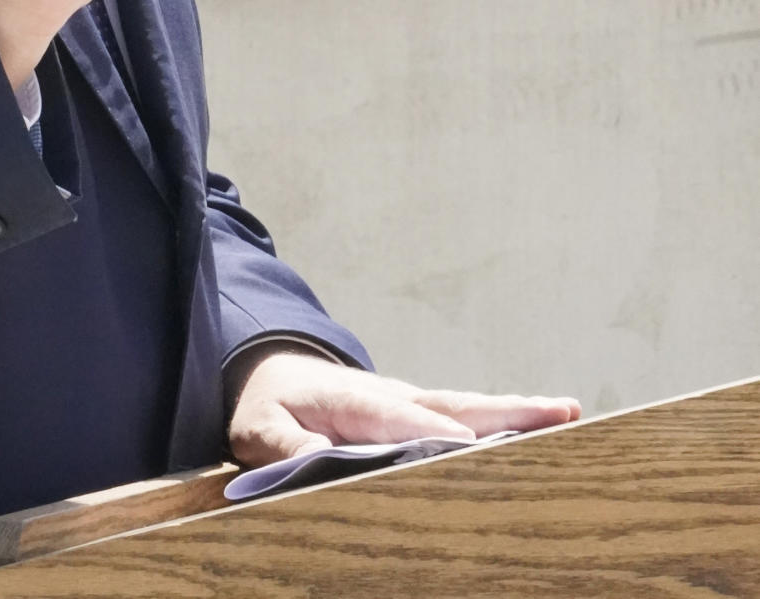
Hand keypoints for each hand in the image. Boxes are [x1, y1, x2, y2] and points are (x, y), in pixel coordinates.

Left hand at [227, 347, 580, 466]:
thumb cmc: (268, 403)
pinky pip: (462, 417)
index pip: (407, 421)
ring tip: (567, 413)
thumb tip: (321, 458)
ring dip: (516, 413)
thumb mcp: (261, 426)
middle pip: (457, 407)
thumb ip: (287, 444)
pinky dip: (500, 421)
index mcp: (359, 402)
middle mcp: (395, 397)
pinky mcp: (415, 413)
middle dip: (506, 413)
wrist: (270, 371)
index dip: (441, 436)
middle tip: (562, 412)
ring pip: (468, 408)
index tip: (477, 447)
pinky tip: (533, 429)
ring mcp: (410, 402)